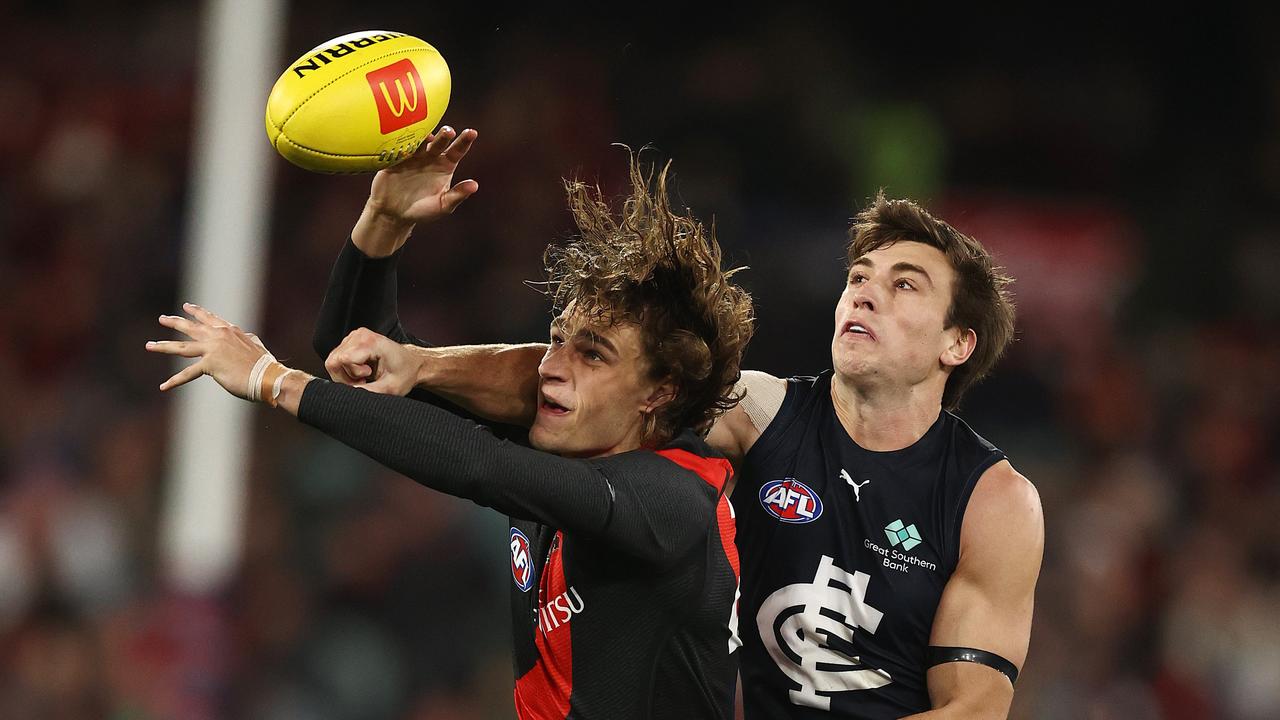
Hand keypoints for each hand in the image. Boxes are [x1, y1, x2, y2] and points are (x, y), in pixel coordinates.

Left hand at [146, 303, 273, 398]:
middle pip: (191, 327)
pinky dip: (174, 381)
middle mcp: (218, 336)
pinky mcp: (209, 364)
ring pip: (182, 346)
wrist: (267, 376)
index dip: (197, 312)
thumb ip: (248, 339)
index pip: (209, 318)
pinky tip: (163, 386)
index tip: (186, 307)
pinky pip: (187, 374)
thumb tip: (248, 337)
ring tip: (149, 345)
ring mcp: (212, 349)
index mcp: (230, 330)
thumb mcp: (256, 345)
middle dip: (175, 322)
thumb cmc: (264, 364)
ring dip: (163, 346)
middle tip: (162, 319)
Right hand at [325, 327, 419, 395]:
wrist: (412, 364)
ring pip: (333, 361)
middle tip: (364, 381)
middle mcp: (360, 335)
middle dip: (345, 377)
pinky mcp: (351, 340)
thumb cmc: (404, 374)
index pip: (342, 359)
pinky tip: (361, 371)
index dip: (351, 375)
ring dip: (346, 374)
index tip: (367, 378)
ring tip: (364, 376)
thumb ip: (369, 392)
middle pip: (333, 361)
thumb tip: (349, 395)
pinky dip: (346, 369)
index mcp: (371, 342)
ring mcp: (354, 336)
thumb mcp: (390, 388)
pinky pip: (336, 358)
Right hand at [366, 126, 478, 226]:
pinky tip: (405, 141)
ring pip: (420, 142)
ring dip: (424, 137)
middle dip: (444, 136)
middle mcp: (431, 157)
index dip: (465, 141)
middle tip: (449, 132)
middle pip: (440, 142)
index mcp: (445, 165)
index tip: (472, 132)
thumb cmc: (423, 211)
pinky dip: (402, 143)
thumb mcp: (443, 206)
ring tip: (430, 137)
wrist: (394, 214)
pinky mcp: (396, 158)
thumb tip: (475, 186)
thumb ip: (458, 195)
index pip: (458, 150)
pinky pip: (399, 148)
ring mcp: (413, 156)